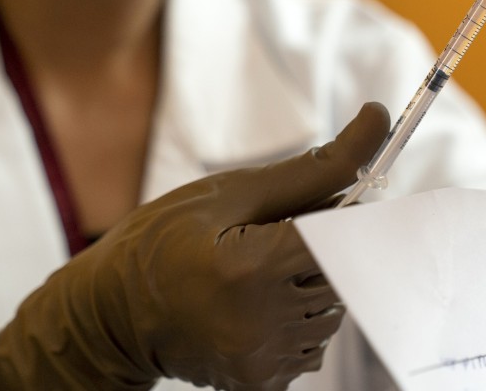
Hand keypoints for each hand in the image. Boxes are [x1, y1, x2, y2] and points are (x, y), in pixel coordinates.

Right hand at [0, 103, 389, 390]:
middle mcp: (261, 325)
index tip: (339, 205)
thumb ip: (314, 169)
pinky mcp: (260, 384)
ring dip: (315, 284)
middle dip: (326, 249)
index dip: (349, 217)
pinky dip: (300, 319)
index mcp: (251, 270)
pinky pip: (313, 344)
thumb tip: (376, 122)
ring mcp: (261, 361)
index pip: (345, 238)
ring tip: (262, 271)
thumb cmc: (163, 240)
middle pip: (342, 274)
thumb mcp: (230, 192)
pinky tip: (259, 304)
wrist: (109, 314)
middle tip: (281, 234)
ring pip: (333, 310)